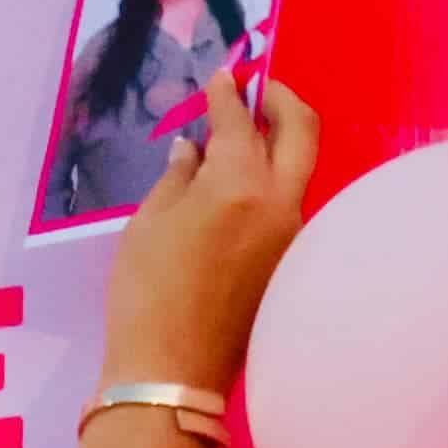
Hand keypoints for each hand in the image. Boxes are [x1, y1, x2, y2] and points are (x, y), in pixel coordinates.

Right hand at [101, 71, 321, 393]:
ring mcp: (293, 233)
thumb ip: (178, 176)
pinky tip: (238, 189)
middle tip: (257, 90)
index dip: (228, 94)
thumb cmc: (146, 293)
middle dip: (281, 101)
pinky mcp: (290, 260)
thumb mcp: (147, 224)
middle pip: (301, 131)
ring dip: (276, 144)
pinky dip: (269, 181)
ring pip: (297, 169)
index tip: (223, 77)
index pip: (240, 121)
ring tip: (239, 141)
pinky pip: (287, 203)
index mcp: (240, 184)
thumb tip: (194, 149)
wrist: (173, 371)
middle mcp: (281, 201)